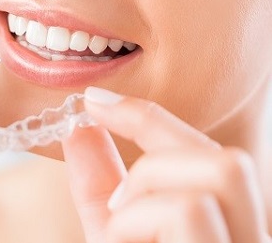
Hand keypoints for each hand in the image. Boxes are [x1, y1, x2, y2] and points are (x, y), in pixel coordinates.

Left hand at [63, 87, 270, 242]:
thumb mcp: (112, 234)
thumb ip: (100, 187)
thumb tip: (79, 129)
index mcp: (227, 226)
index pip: (212, 154)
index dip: (149, 116)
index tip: (94, 100)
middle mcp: (249, 239)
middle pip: (230, 156)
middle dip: (158, 139)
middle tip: (110, 177)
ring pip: (224, 169)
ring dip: (152, 183)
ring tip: (120, 223)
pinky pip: (189, 210)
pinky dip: (137, 217)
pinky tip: (120, 239)